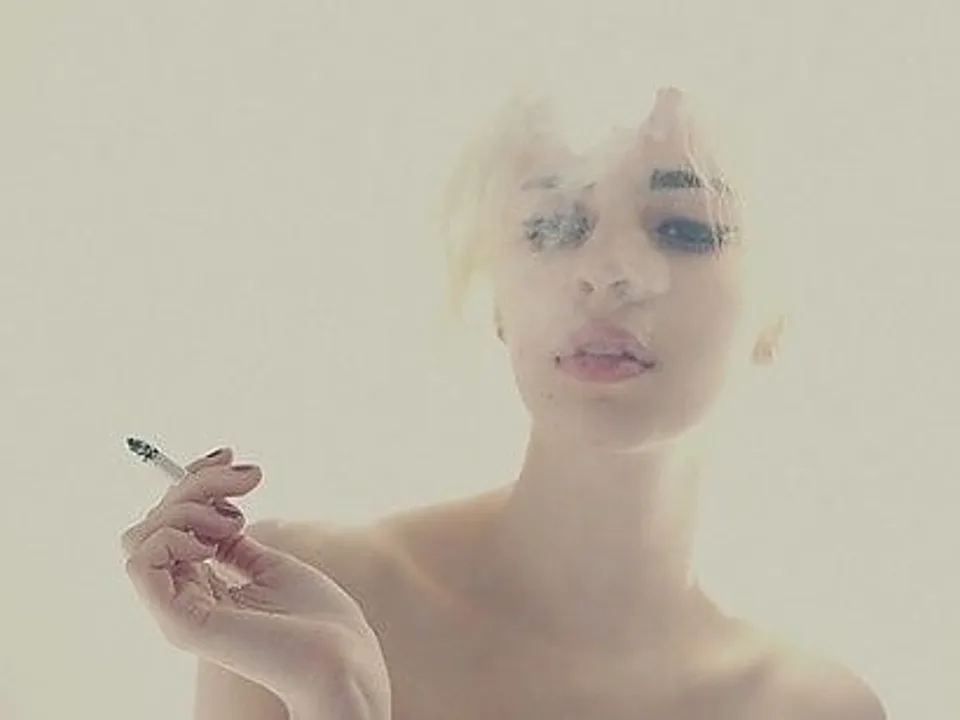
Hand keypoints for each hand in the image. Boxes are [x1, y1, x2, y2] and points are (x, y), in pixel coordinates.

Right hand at [120, 448, 389, 717]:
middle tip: (248, 480)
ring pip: (141, 535)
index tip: (230, 456)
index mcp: (202, 588)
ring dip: (186, 507)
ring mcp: (179, 611)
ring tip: (234, 520)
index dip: (194, 481)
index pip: (169, 524)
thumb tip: (217, 512)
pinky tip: (214, 538)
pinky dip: (173, 534)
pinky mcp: (183, 621)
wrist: (342, 658)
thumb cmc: (318, 620)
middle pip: (153, 522)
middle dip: (196, 482)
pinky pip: (142, 562)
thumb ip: (236, 546)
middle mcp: (184, 597)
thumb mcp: (272, 566)